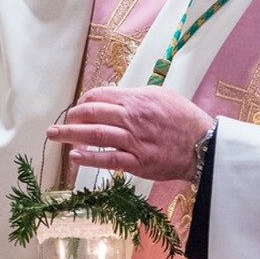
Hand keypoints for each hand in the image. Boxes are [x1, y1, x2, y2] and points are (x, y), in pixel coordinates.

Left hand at [46, 86, 214, 182]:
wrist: (205, 145)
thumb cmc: (184, 120)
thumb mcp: (162, 96)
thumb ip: (136, 96)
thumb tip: (114, 97)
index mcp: (137, 99)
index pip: (99, 96)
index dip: (83, 102)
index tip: (78, 109)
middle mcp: (133, 118)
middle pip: (91, 113)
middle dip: (71, 118)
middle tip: (59, 123)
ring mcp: (134, 141)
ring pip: (95, 135)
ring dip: (70, 135)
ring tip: (54, 136)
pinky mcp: (138, 162)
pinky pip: (107, 159)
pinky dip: (88, 157)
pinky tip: (74, 156)